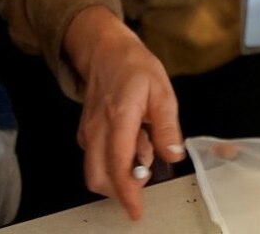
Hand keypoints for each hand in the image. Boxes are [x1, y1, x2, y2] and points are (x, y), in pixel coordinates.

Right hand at [64, 6, 185, 220]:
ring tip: (141, 147)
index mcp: (119, 116)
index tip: (136, 210)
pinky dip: (112, 162)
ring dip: (117, 174)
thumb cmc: (135, 67)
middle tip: (145, 171)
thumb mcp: (162, 90)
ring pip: (94, 170)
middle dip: (120, 188)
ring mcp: (88, 131)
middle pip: (98, 176)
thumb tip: (174, 155)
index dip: (127, 191)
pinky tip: (130, 142)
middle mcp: (97, 127)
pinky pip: (94, 158)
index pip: (118, 163)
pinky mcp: (86, 132)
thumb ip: (167, 126)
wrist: (105, 49)